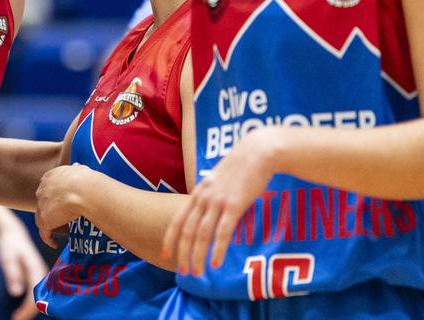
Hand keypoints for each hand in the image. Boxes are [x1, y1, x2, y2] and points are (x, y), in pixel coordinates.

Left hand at [0, 208, 47, 319]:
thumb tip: (16, 293)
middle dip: (29, 313)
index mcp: (37, 269)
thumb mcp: (8, 258)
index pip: (36, 295)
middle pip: (40, 299)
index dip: (27, 310)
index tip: (16, 318)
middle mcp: (43, 274)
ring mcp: (42, 276)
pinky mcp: (39, 278)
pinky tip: (21, 310)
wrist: (15, 235)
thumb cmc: (11, 245)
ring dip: (30, 310)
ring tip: (17, 317)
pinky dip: (31, 305)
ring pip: (40, 298)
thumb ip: (12, 274)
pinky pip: (38, 294)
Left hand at [34, 163, 93, 248]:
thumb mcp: (80, 170)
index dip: (54, 198)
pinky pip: (44, 233)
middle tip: (64, 218)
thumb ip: (76, 170)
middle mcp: (42, 190)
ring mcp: (42, 206)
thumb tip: (77, 167)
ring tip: (62, 230)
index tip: (62, 204)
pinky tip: (54, 244)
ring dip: (51, 225)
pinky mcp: (45, 220)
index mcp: (49, 177)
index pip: (47, 189)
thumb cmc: (86, 180)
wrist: (84, 190)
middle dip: (51, 211)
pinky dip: (48, 239)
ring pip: (42, 218)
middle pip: (43, 204)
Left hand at [162, 126, 280, 275]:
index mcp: (199, 192)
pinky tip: (215, 263)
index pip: (178, 219)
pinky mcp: (234, 205)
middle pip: (187, 230)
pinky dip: (217, 250)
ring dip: (197, 256)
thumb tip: (210, 212)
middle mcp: (204, 198)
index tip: (165, 254)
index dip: (170, 238)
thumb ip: (212, 196)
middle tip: (182, 272)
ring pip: (202, 234)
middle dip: (183, 253)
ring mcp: (218, 201)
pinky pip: (223, 232)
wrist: (257, 151)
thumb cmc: (241, 166)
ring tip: (196, 273)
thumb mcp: (219, 180)